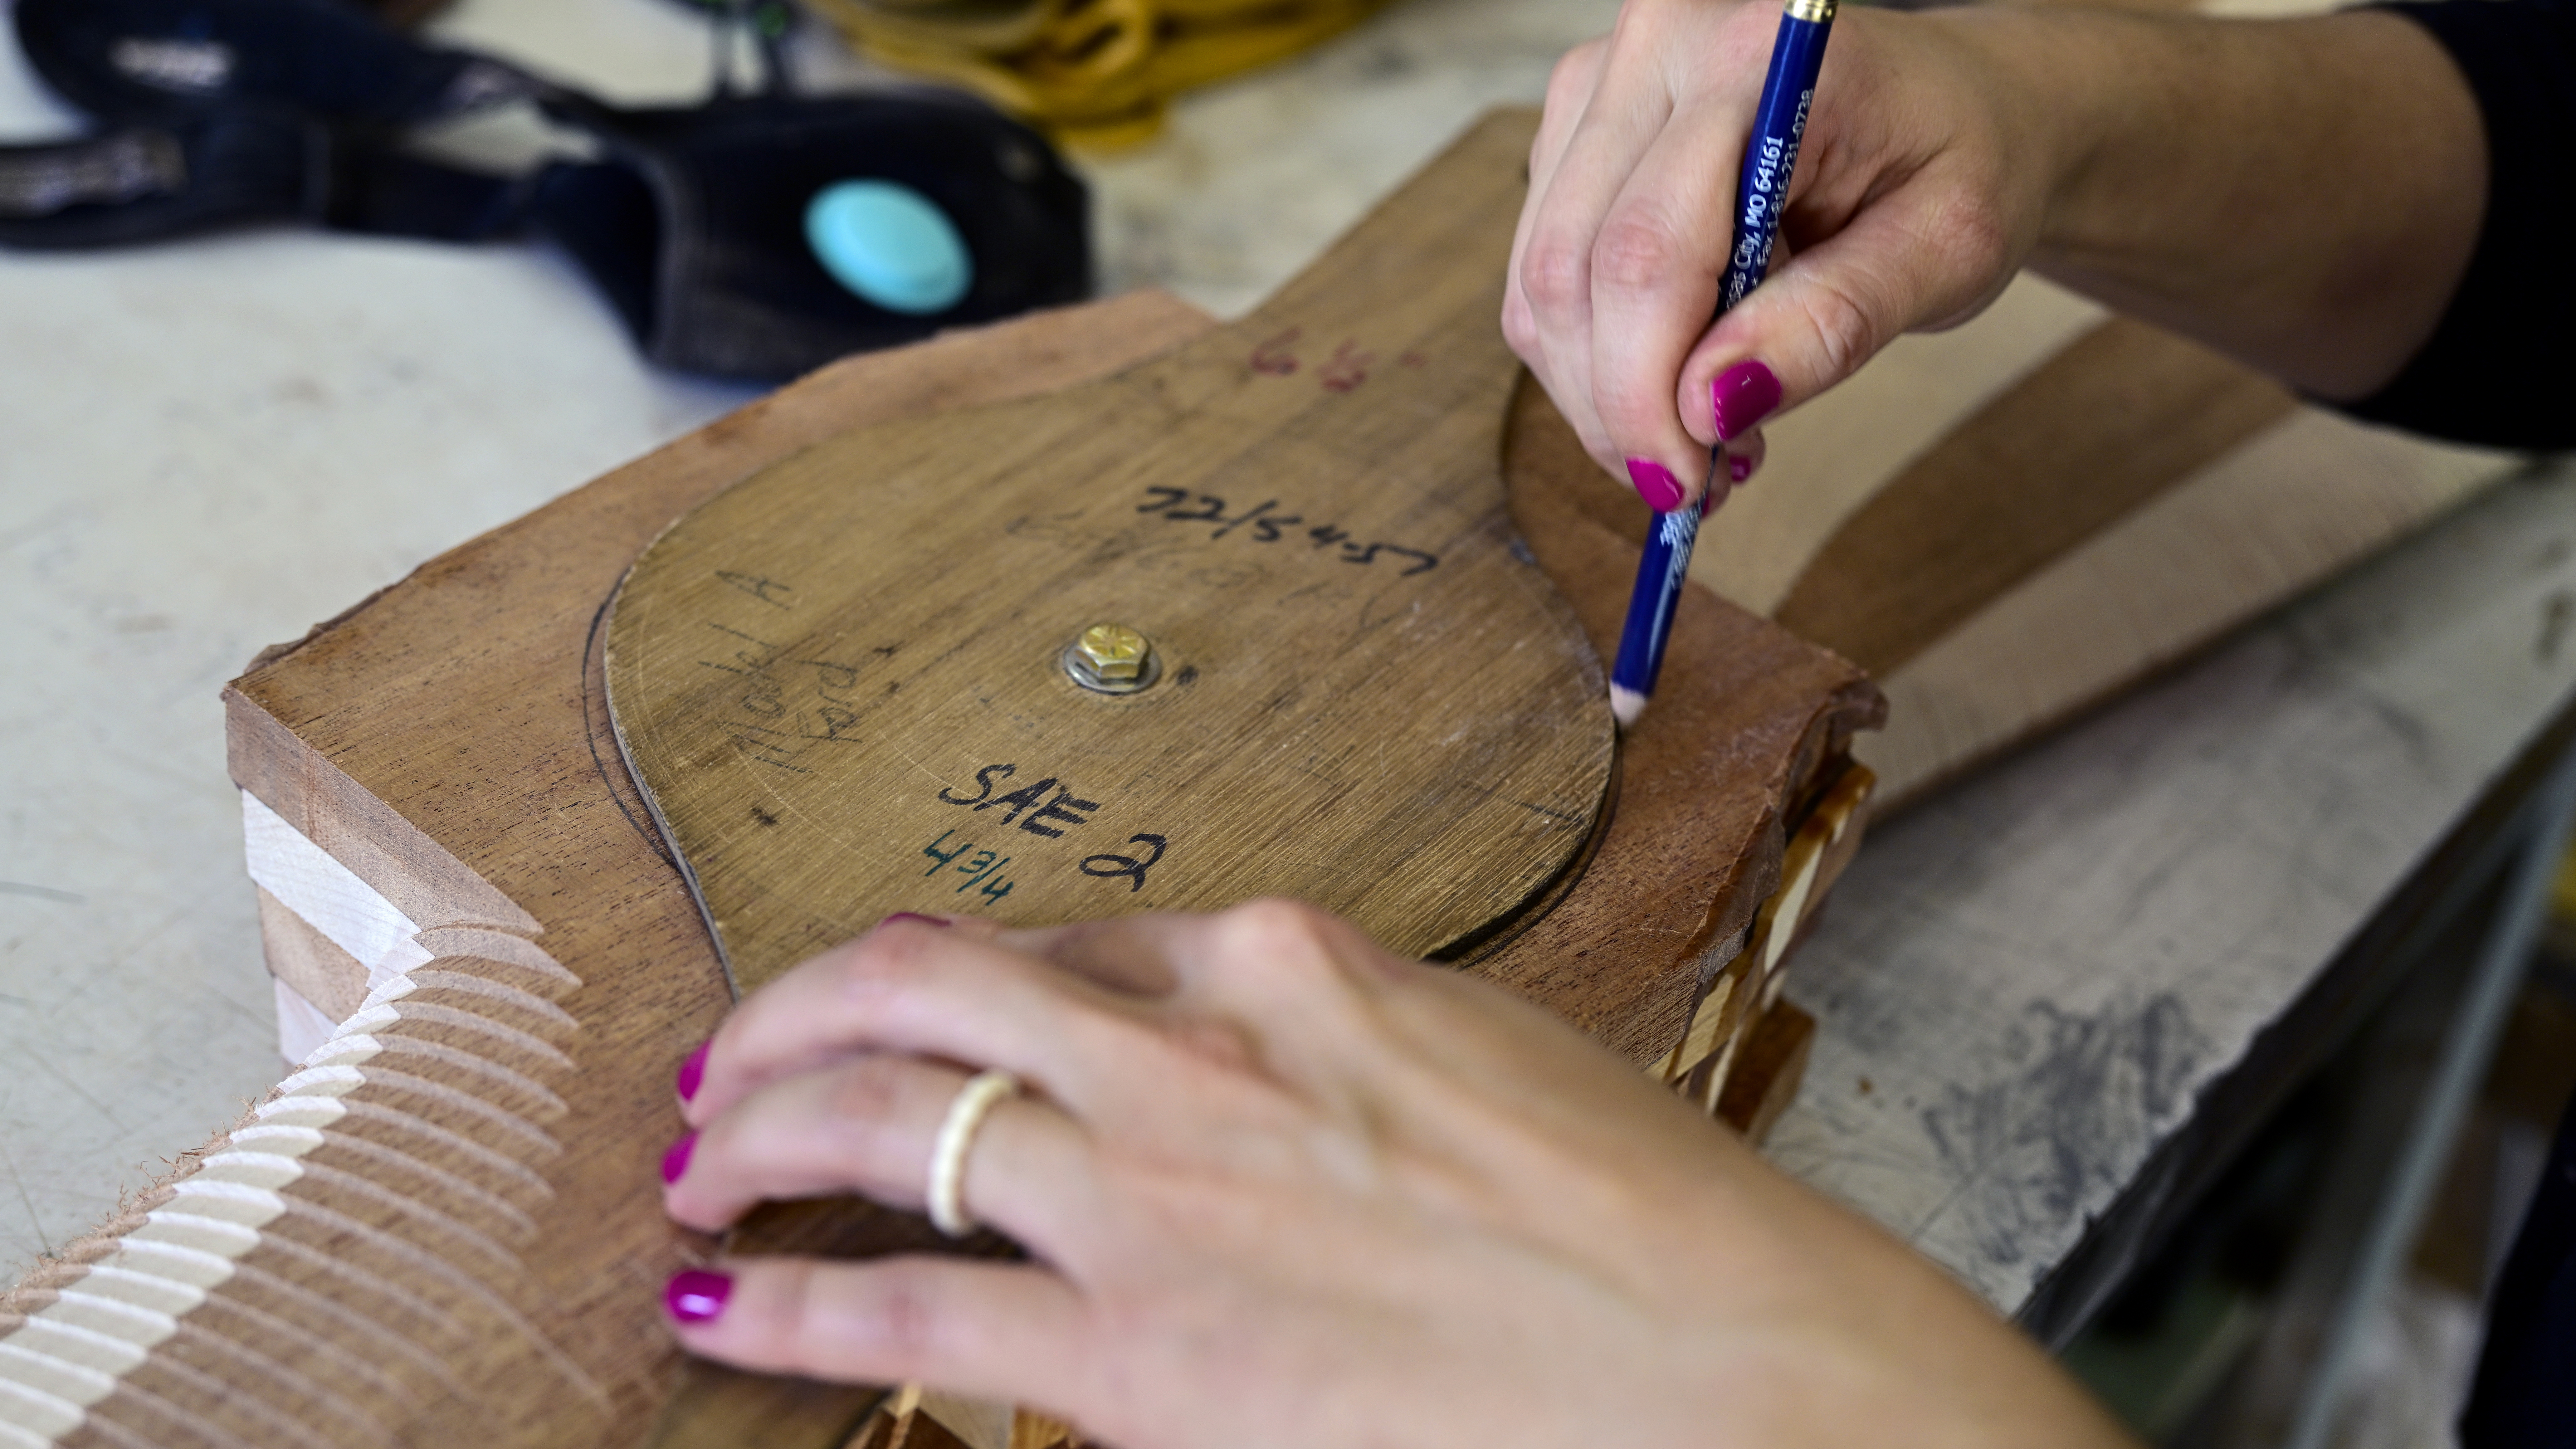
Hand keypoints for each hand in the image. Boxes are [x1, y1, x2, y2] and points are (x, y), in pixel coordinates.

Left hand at [659, 903, 2132, 1447]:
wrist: (1739, 1368)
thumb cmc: (1648, 1225)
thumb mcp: (1485, 1064)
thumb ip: (1338, 1048)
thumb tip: (1239, 1070)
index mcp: (1301, 963)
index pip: (1067, 939)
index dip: (957, 976)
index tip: (900, 1010)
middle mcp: (1206, 1050)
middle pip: (929, 980)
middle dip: (800, 1008)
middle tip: (734, 1060)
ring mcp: (1164, 1196)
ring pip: (890, 1114)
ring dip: (764, 1128)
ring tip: (701, 1168)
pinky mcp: (1145, 1355)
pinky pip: (904, 1312)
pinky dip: (790, 1302)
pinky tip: (718, 1303)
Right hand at [1504, 0, 2045, 514]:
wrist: (1961, 105)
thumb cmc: (1963, 161)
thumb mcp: (1948, 250)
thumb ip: (1832, 323)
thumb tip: (1708, 408)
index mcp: (1755, 58)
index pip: (1648, 251)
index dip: (1646, 390)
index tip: (1687, 485)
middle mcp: (1656, 48)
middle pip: (1573, 270)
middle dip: (1618, 406)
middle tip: (1693, 485)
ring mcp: (1601, 86)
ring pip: (1541, 282)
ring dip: (1599, 391)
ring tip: (1696, 440)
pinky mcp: (1576, 131)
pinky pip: (1545, 273)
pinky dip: (1594, 355)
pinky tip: (1673, 382)